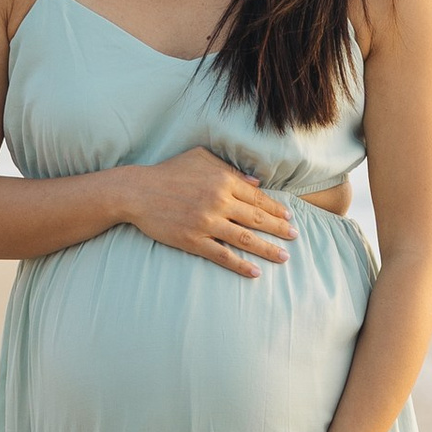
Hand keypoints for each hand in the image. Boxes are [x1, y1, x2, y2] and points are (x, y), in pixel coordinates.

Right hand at [121, 149, 294, 276]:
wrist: (137, 192)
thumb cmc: (169, 172)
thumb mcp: (201, 159)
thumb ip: (229, 169)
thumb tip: (255, 182)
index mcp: (223, 180)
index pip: (257, 197)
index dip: (275, 209)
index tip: (288, 217)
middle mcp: (219, 201)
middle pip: (257, 219)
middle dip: (279, 229)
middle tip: (295, 237)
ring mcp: (207, 223)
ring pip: (246, 239)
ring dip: (268, 249)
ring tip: (283, 257)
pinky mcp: (194, 241)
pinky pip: (223, 255)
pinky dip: (241, 265)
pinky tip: (255, 272)